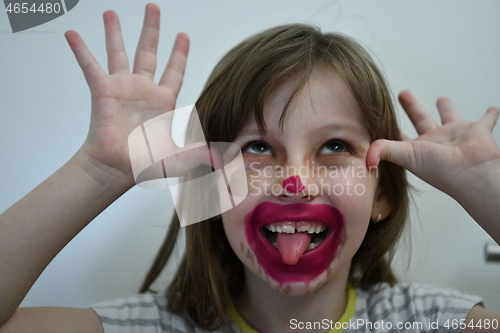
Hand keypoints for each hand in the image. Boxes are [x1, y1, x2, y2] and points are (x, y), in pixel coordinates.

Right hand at [65, 4, 208, 187]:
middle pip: (148, 52)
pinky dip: (81, 50)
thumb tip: (221, 158)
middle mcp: (142, 90)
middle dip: (151, 30)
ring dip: (115, 32)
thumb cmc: (143, 165)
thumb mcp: (179, 158)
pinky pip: (90, 66)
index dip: (179, 54)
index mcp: (162, 101)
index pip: (174, 71)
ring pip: (119, 53)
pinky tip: (73, 34)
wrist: (117, 169)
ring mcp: (122, 89)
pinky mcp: (102, 92)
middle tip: (153, 8)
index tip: (183, 36)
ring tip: (111, 12)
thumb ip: (199, 153)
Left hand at [367, 90, 499, 200]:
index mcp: (417, 149)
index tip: (380, 118)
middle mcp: (435, 142)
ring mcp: (456, 136)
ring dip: (446, 108)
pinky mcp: (477, 130)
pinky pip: (486, 120)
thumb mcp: (406, 156)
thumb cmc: (441, 169)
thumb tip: (365, 158)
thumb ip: (383, 151)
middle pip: (420, 120)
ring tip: (441, 98)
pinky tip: (493, 108)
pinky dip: (490, 114)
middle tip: (403, 93)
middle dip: (411, 107)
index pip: (398, 136)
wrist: (474, 173)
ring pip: (450, 117)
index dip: (388, 129)